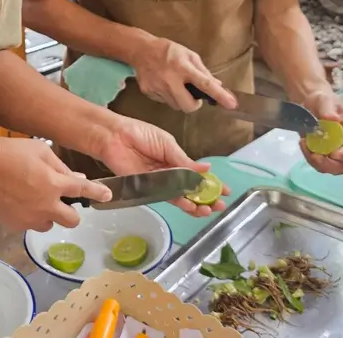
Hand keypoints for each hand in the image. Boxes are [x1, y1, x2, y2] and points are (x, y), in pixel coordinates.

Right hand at [0, 137, 111, 231]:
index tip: (107, 195)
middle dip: (71, 211)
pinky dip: (31, 216)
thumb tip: (76, 177)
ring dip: (49, 213)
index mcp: (54, 183)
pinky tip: (19, 201)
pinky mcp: (16, 226)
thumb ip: (60, 166)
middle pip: (72, 220)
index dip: (98, 193)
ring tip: (35, 197)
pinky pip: (31, 224)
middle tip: (61, 199)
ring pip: (50, 223)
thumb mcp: (39, 150)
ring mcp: (31, 218)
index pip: (84, 190)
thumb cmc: (9, 152)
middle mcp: (46, 205)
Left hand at [98, 116, 229, 217]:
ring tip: (208, 209)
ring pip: (181, 197)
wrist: (115, 137)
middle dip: (207, 198)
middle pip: (191, 190)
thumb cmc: (141, 134)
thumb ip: (185, 161)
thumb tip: (207, 168)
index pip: (197, 174)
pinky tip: (190, 205)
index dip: (211, 182)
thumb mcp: (167, 144)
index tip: (226, 190)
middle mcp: (170, 174)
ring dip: (195, 205)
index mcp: (176, 159)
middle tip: (220, 205)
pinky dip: (179, 202)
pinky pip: (166, 197)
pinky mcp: (148, 189)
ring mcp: (160, 183)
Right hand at [134, 37, 237, 112]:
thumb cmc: (168, 50)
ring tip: (176, 86)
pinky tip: (164, 84)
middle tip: (192, 94)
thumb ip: (203, 71)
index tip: (232, 104)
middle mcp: (170, 78)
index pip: (205, 83)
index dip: (219, 95)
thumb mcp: (189, 55)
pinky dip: (168, 97)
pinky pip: (164, 102)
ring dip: (181, 100)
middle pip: (189, 106)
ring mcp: (158, 87)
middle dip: (194, 104)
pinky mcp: (148, 92)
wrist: (141, 49)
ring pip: (176, 106)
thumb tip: (218, 85)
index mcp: (183, 67)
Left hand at [299, 89, 342, 175]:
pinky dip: (308, 156)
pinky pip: (315, 161)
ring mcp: (331, 151)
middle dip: (328, 164)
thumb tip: (331, 118)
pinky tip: (302, 143)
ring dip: (315, 161)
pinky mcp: (319, 152)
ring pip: (328, 167)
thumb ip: (328, 108)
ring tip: (305, 144)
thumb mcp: (325, 100)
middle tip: (315, 155)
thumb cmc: (322, 99)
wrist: (309, 102)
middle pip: (341, 165)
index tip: (333, 153)